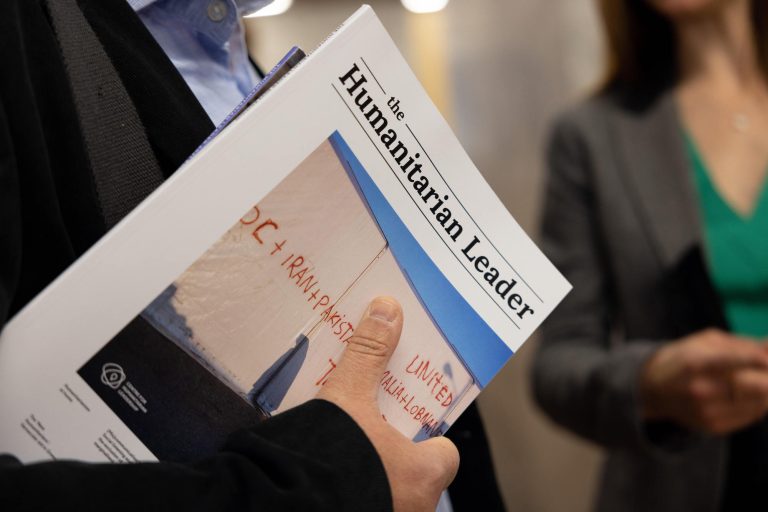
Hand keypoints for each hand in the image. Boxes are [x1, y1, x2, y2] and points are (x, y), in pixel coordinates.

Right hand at [317, 297, 458, 510]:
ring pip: (387, 488)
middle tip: (371, 422)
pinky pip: (360, 499)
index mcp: (424, 477)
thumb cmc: (329, 459)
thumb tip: (387, 309)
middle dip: (394, 449)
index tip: (405, 414)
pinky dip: (348, 486)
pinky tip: (321, 467)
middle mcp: (412, 507)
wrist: (276, 504)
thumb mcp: (347, 397)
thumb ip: (368, 354)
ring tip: (342, 442)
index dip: (429, 434)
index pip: (445, 454)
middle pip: (414, 471)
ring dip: (370, 469)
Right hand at [640, 328, 767, 433]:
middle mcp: (700, 390)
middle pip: (755, 386)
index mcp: (694, 363)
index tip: (767, 358)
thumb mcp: (705, 341)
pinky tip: (750, 393)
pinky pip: (753, 415)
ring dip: (767, 389)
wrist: (654, 390)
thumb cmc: (685, 358)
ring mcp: (708, 411)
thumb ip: (742, 344)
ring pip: (760, 402)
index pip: (733, 361)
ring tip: (760, 378)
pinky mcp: (715, 427)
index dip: (758, 359)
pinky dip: (760, 402)